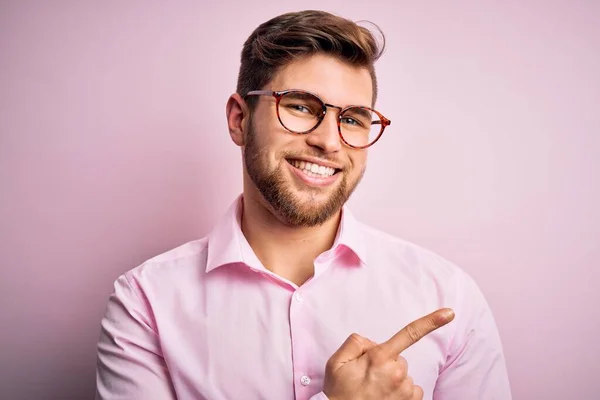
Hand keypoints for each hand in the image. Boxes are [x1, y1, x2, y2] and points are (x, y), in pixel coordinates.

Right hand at [323, 308, 454, 399]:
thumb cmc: (339, 393)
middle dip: (386, 364)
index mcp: (379, 358)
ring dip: (393, 380)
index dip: (431, 322)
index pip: (409, 334)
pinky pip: (412, 391)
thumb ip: (355, 343)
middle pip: (399, 359)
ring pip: (405, 376)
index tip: (449, 313)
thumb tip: (372, 343)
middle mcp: (397, 373)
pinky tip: (386, 397)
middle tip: (367, 377)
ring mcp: (405, 392)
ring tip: (374, 390)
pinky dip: (401, 393)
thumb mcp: (336, 362)